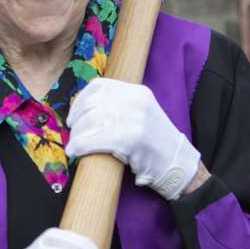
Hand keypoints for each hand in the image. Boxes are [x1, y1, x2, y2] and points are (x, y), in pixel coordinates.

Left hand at [66, 78, 202, 200]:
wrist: (176, 163)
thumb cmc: (152, 143)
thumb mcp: (140, 113)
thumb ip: (118, 105)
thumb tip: (82, 110)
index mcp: (137, 91)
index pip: (99, 86)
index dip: (80, 101)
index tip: (73, 117)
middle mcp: (136, 100)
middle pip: (92, 104)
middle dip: (77, 121)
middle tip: (73, 134)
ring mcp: (135, 118)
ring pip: (91, 120)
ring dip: (77, 135)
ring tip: (75, 145)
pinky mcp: (131, 138)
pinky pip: (95, 139)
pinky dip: (80, 145)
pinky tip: (75, 152)